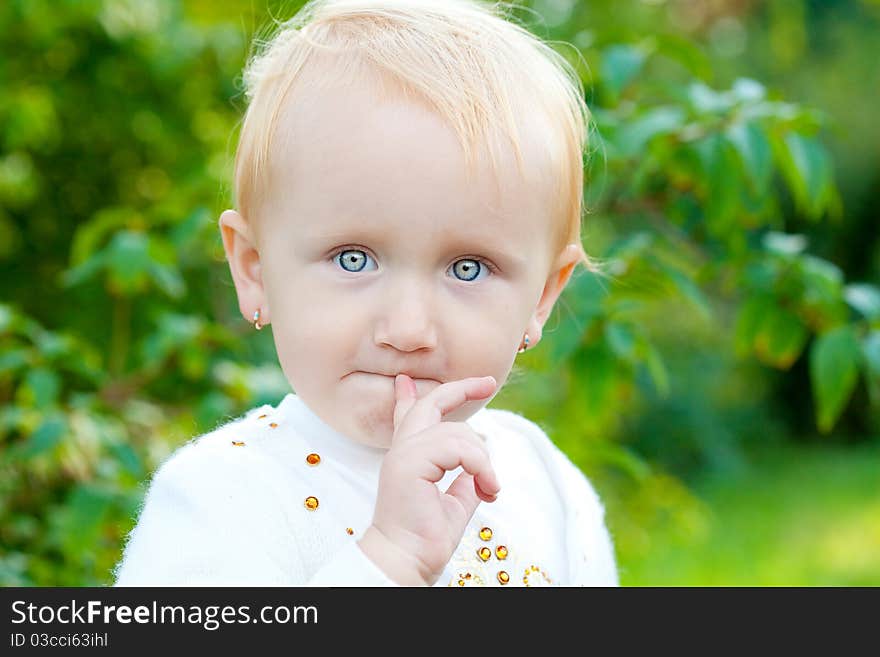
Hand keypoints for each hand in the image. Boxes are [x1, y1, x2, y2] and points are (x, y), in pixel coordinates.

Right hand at [357, 373, 499, 585]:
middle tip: (488, 382)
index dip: (411, 395)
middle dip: (461, 389)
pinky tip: (487, 487)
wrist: (408, 560)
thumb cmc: (426, 538)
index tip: (406, 380)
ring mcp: (403, 454)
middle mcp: (403, 451)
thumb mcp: (454, 501)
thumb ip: (463, 480)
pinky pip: (457, 448)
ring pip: (456, 432)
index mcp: (410, 458)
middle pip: (430, 404)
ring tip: (490, 487)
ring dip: (483, 459)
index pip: (409, 416)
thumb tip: (477, 471)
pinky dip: (480, 465)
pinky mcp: (409, 463)